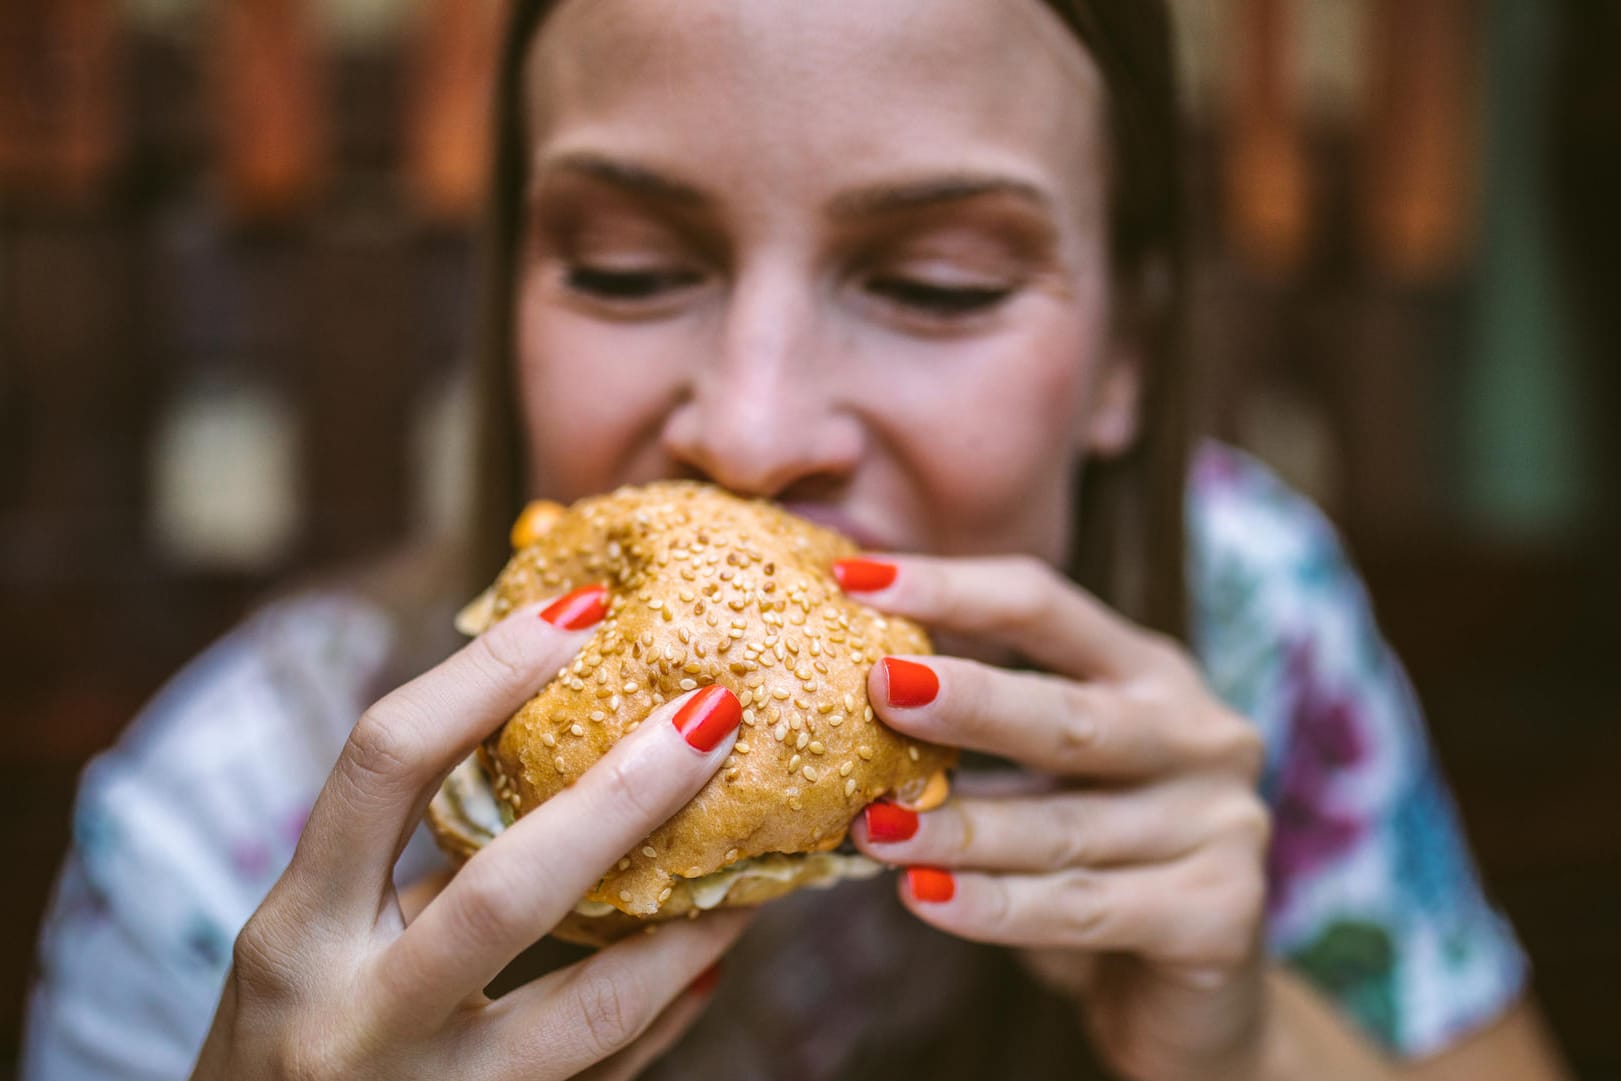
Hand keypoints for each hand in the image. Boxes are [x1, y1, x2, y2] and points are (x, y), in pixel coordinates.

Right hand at [191, 589, 749, 1080]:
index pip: (384, 761)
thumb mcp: (307, 946)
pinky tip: (709, 956)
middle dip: (625, 794)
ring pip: (590, 1007)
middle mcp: (347, 1015)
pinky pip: (605, 1073)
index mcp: (293, 929)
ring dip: (689, 925)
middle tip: (716, 713)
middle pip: (506, 886)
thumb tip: (543, 739)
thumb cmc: (275, 1052)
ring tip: (760, 864)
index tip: (579, 609)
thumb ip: (403, 859)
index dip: (485, 674)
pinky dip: (664, 1009)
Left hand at [839, 556, 1270, 1080]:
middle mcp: (1198, 734)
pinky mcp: (1219, 915)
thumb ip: (978, 726)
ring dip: (958, 827)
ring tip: (871, 828)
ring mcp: (1221, 825)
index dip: (952, 587)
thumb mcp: (1044, 775)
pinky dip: (996, 907)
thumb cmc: (1091, 862)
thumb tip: (836, 672)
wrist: (1189, 997)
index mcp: (1148, 672)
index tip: (851, 578)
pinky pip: (1082, 908)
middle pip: (1067, 713)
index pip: (1045, 606)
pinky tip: (923, 898)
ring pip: (1062, 826)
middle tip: (878, 686)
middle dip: (968, 700)